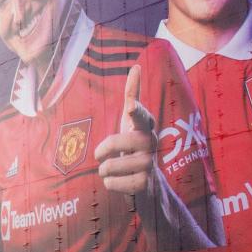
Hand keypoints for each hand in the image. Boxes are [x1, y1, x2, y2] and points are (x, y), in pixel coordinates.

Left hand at [94, 65, 157, 194]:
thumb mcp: (131, 121)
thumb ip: (132, 95)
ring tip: (111, 170)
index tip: (130, 107)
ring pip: (110, 165)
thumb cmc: (135, 146)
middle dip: (103, 149)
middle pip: (118, 142)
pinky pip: (113, 183)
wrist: (150, 184)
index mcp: (145, 127)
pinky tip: (119, 182)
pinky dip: (109, 184)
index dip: (136, 112)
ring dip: (104, 170)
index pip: (142, 116)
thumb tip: (136, 66)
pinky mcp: (145, 185)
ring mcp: (150, 165)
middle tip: (100, 155)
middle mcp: (151, 144)